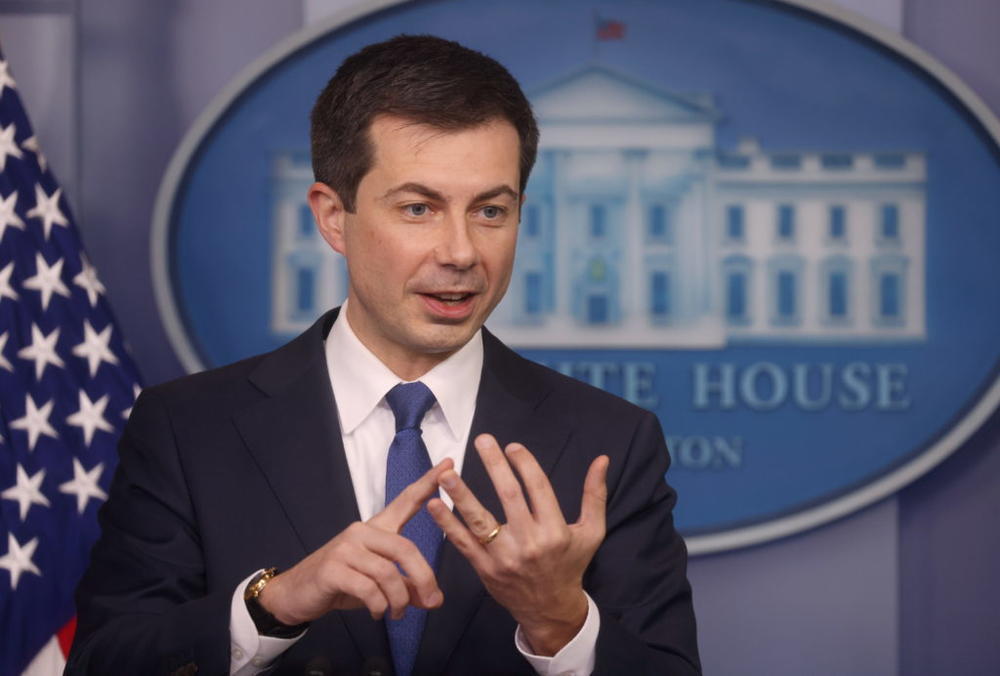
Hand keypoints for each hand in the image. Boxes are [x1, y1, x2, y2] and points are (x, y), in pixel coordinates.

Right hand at [259, 459, 451, 623]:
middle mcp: (362, 531)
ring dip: (399, 600)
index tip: (448, 464)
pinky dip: (380, 606)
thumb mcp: (379, 584)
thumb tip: (434, 600)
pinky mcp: (333, 569)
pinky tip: (378, 613)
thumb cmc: (342, 583)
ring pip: (388, 573)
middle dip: (423, 578)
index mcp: (376, 528)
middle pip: (405, 549)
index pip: (406, 501)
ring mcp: (346, 549)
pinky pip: (369, 589)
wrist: (297, 593)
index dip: (427, 483)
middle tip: (431, 601)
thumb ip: (407, 586)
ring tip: (397, 614)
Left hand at [427, 434, 608, 655]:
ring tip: (446, 473)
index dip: (526, 464)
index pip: (539, 489)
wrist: (551, 610)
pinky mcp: (485, 569)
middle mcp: (530, 543)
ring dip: (462, 496)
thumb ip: (595, 495)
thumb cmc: (571, 564)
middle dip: (495, 466)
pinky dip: (447, 524)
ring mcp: (504, 558)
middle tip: (482, 440)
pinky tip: (434, 504)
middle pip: (509, 497)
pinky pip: (463, 543)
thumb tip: (603, 459)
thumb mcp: (591, 532)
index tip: (513, 446)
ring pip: (480, 521)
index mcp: (555, 531)